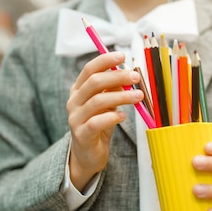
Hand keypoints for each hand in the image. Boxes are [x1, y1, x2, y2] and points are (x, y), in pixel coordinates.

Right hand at [67, 52, 142, 188]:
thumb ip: (112, 89)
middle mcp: (74, 101)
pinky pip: (97, 122)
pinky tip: (123, 116)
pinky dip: (112, 117)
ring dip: (121, 96)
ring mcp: (75, 118)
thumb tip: (127, 73)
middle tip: (136, 77)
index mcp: (78, 90)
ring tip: (138, 97)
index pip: (89, 69)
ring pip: (98, 101)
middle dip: (118, 76)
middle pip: (94, 82)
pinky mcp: (82, 135)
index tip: (122, 56)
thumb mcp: (107, 104)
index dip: (105, 60)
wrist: (87, 154)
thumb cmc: (99, 125)